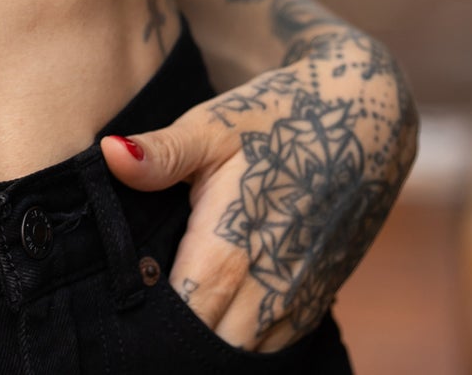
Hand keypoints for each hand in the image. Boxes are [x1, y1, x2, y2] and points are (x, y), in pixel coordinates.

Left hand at [100, 19, 417, 350]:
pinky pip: (269, 346)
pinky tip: (217, 312)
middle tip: (142, 308)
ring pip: (240, 352)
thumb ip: (162, 153)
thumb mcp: (215, 125)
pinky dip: (240, 339)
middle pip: (206, 345)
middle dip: (173, 335)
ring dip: (208, 340)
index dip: (147, 321)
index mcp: (230, 250)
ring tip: (173, 311)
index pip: (179, 318)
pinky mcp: (314, 304)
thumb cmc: (279, 119)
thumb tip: (109, 154)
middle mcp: (266, 291)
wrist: (363, 125)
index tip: (122, 302)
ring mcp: (295, 304)